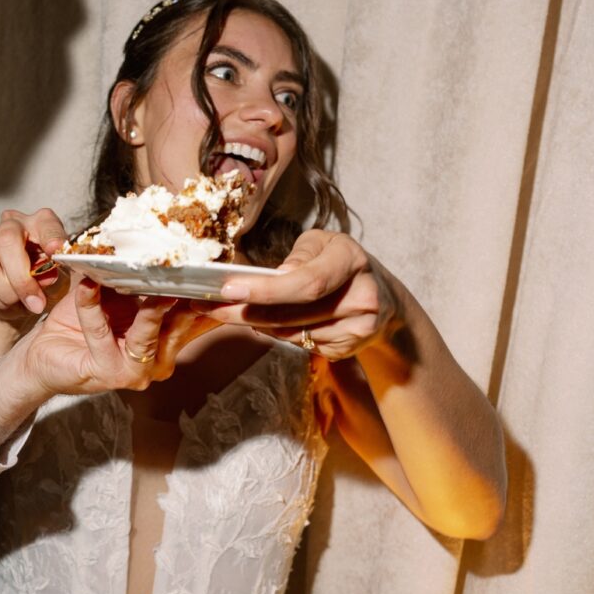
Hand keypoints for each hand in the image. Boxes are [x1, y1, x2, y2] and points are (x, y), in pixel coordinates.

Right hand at [0, 206, 68, 317]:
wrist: (20, 281)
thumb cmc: (44, 275)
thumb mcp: (59, 274)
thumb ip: (54, 272)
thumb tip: (46, 277)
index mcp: (41, 222)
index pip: (46, 224)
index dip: (51, 236)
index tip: (55, 250)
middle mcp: (12, 223)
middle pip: (7, 242)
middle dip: (21, 280)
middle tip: (36, 304)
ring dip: (6, 294)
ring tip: (20, 303)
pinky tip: (7, 300)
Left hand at [19, 278, 211, 400]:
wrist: (45, 354)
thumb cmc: (81, 324)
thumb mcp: (117, 294)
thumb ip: (137, 278)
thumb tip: (155, 241)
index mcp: (166, 338)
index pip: (196, 315)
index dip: (208, 293)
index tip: (219, 268)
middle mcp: (159, 358)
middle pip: (179, 322)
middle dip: (183, 292)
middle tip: (187, 265)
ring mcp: (137, 370)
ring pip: (148, 331)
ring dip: (147, 303)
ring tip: (145, 275)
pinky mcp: (108, 373)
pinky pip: (101, 333)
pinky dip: (92, 306)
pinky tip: (88, 285)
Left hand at [214, 232, 397, 360]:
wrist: (384, 300)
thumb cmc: (342, 264)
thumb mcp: (324, 244)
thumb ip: (299, 256)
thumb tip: (273, 278)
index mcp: (351, 260)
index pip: (306, 283)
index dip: (266, 290)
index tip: (228, 290)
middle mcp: (359, 298)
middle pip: (293, 314)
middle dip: (245, 311)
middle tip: (208, 306)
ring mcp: (355, 330)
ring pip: (290, 333)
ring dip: (255, 324)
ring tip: (227, 311)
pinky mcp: (345, 350)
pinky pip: (298, 344)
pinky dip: (276, 333)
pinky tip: (266, 321)